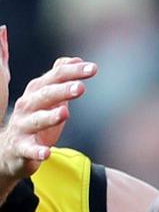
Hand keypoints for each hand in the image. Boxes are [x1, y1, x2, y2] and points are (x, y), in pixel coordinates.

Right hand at [0, 57, 96, 181]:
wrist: (11, 149)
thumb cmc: (35, 119)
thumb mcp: (48, 97)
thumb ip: (59, 78)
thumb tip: (76, 59)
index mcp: (37, 92)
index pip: (55, 77)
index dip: (73, 72)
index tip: (93, 68)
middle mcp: (27, 106)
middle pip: (45, 95)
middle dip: (62, 90)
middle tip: (81, 88)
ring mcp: (22, 127)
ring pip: (36, 120)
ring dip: (50, 117)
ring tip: (65, 113)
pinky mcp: (21, 148)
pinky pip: (29, 150)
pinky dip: (37, 151)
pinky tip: (47, 152)